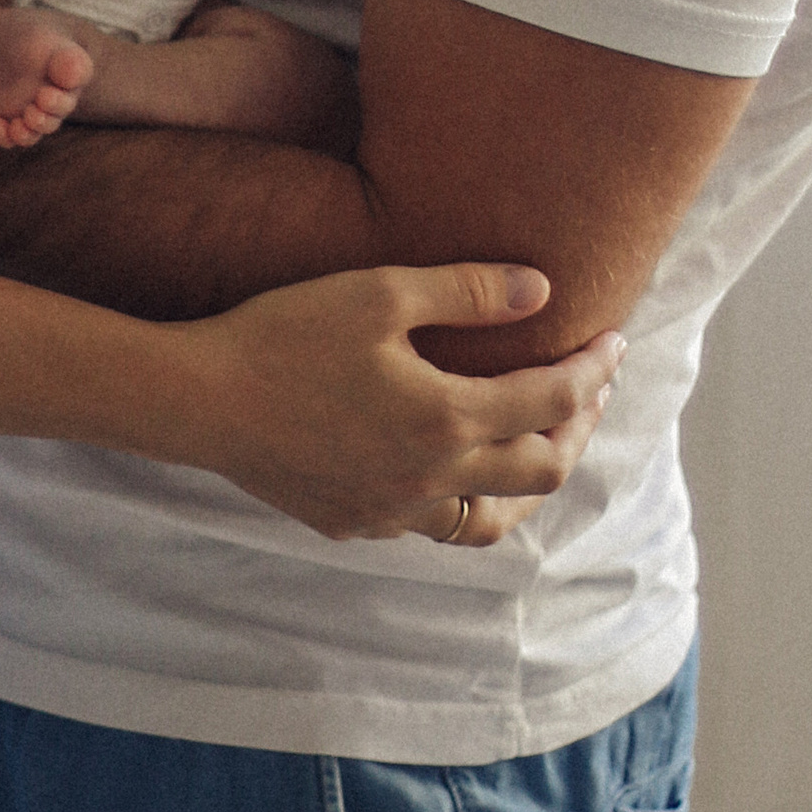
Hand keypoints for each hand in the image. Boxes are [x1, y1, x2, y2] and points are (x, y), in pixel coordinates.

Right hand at [164, 262, 624, 538]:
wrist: (199, 399)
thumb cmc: (285, 333)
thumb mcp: (380, 293)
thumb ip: (467, 291)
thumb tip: (543, 289)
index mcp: (447, 418)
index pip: (551, 400)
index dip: (593, 370)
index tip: (612, 342)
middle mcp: (432, 478)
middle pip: (541, 470)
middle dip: (577, 427)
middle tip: (587, 389)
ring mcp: (393, 512)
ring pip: (492, 518)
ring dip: (526, 479)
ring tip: (536, 442)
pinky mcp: (355, 523)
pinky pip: (431, 523)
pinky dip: (460, 495)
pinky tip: (447, 463)